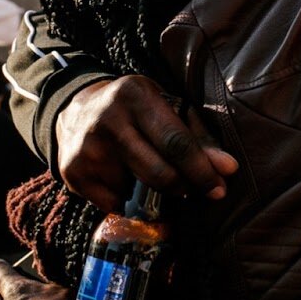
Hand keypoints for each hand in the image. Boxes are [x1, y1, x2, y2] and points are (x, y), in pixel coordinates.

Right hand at [55, 76, 239, 212]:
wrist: (76, 109)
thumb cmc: (135, 110)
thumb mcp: (166, 108)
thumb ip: (198, 138)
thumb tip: (227, 170)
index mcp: (135, 95)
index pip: (175, 142)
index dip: (201, 170)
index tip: (219, 188)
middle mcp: (108, 120)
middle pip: (159, 173)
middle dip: (183, 186)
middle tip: (189, 187)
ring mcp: (87, 148)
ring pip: (137, 192)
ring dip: (152, 192)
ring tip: (148, 172)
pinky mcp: (73, 173)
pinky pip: (114, 204)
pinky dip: (126, 199)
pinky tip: (123, 179)